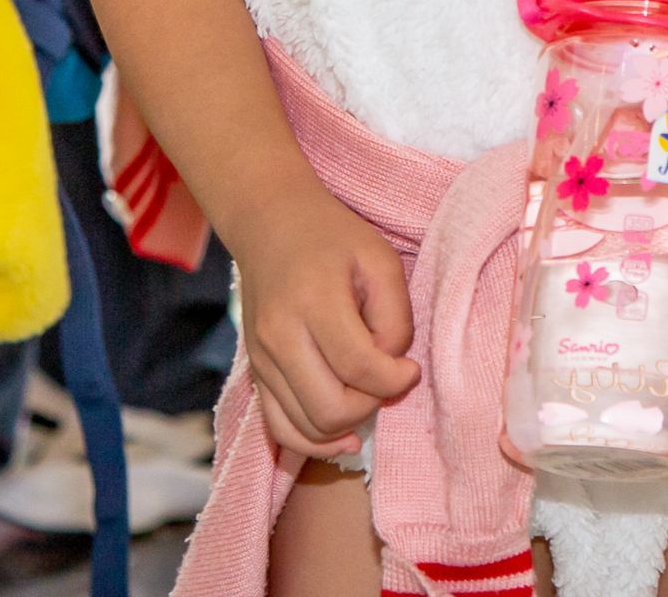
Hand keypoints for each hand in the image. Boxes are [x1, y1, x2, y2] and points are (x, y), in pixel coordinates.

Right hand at [229, 194, 418, 457]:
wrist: (270, 226)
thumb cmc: (334, 239)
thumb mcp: (380, 260)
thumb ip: (395, 317)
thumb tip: (392, 368)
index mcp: (314, 302)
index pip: (359, 367)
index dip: (395, 379)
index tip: (411, 368)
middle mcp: (279, 337)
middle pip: (330, 409)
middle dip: (371, 405)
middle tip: (388, 381)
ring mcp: (262, 361)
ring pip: (307, 428)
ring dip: (347, 425)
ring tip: (367, 395)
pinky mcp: (256, 375)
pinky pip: (281, 429)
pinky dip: (314, 441)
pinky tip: (343, 434)